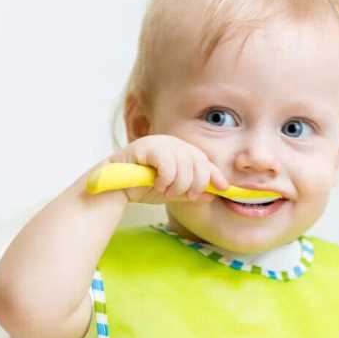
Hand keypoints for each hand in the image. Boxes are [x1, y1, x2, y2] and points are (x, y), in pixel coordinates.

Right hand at [108, 135, 228, 204]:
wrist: (114, 187)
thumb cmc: (142, 187)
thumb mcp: (172, 192)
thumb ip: (191, 193)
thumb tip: (212, 195)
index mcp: (180, 151)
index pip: (203, 160)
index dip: (215, 174)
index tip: (224, 188)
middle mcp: (173, 143)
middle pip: (199, 161)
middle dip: (196, 183)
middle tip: (187, 196)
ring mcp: (160, 142)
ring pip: (185, 164)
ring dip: (178, 184)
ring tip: (166, 191)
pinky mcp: (147, 145)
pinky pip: (168, 164)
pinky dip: (166, 179)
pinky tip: (157, 184)